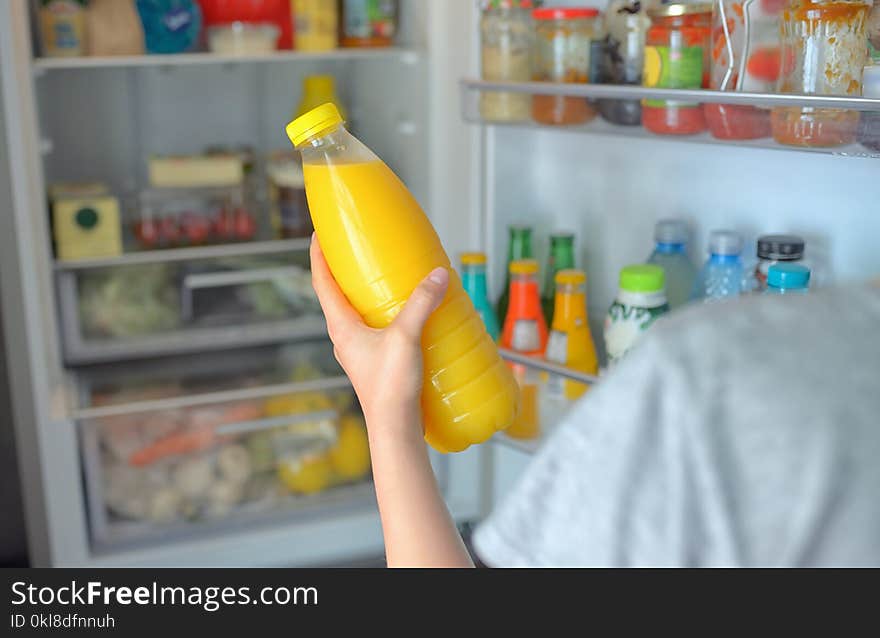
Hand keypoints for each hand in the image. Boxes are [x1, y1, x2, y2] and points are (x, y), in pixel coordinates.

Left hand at [310, 235, 449, 438]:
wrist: (395, 427)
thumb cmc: (389, 386)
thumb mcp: (405, 336)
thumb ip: (421, 303)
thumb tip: (437, 275)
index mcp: (340, 326)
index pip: (321, 282)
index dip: (318, 255)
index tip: (319, 233)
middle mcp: (344, 336)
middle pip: (337, 294)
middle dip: (344, 270)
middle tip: (358, 248)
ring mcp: (359, 350)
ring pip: (356, 312)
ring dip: (365, 292)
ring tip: (385, 276)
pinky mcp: (375, 360)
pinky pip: (374, 328)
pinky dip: (384, 313)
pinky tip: (407, 313)